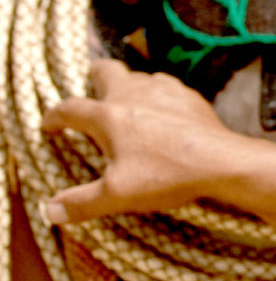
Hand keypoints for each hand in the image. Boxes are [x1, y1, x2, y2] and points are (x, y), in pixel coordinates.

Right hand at [41, 58, 254, 223]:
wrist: (220, 161)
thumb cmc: (166, 175)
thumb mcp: (116, 195)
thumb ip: (80, 203)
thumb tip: (50, 211)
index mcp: (109, 115)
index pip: (69, 108)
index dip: (54, 116)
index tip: (49, 125)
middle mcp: (135, 94)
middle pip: (106, 70)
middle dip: (93, 78)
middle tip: (90, 93)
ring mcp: (165, 90)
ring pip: (139, 76)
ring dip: (129, 87)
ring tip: (126, 106)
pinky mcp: (190, 95)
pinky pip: (167, 87)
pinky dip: (157, 96)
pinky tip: (161, 113)